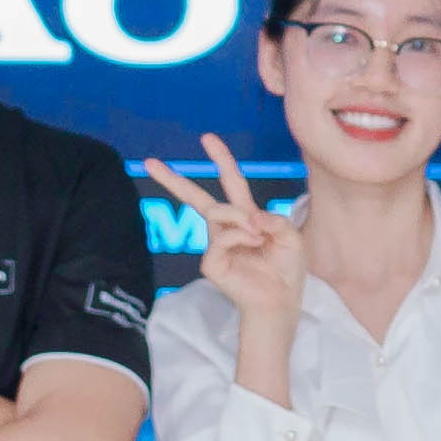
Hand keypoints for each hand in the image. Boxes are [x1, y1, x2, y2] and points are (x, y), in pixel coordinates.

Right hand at [151, 142, 302, 330]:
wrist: (282, 302)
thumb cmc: (287, 272)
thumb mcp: (291, 237)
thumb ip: (275, 219)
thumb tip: (249, 215)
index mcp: (246, 218)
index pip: (231, 184)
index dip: (221, 160)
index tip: (206, 138)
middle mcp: (227, 230)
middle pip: (197, 199)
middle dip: (174, 180)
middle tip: (149, 162)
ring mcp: (216, 247)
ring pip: (217, 212)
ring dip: (241, 218)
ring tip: (259, 235)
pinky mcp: (210, 264)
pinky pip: (221, 236)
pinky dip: (240, 235)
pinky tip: (253, 244)